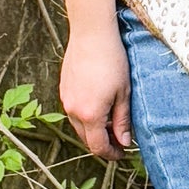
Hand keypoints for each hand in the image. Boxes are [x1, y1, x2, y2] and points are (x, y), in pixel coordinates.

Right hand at [60, 24, 133, 160]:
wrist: (91, 34)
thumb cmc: (112, 61)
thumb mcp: (124, 93)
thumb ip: (123, 121)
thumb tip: (125, 142)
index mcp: (90, 114)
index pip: (98, 146)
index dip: (111, 154)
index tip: (122, 153)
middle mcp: (73, 111)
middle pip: (86, 138)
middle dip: (103, 143)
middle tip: (120, 140)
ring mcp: (66, 99)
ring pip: (79, 125)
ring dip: (94, 129)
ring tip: (112, 121)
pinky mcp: (64, 89)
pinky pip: (74, 111)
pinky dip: (86, 115)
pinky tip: (100, 105)